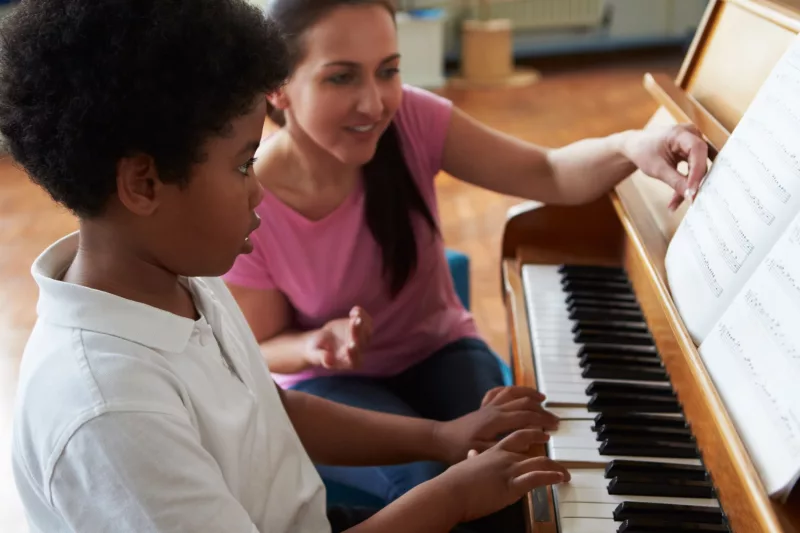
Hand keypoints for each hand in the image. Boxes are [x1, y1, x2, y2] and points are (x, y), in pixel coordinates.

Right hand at [306, 306, 372, 369]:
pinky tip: (354, 310)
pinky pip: (366, 322)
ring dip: (363, 322)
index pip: (354, 361)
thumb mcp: (315, 354)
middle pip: (361, 343)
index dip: (353, 354)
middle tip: (353, 322)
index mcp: (347, 362)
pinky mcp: (360, 328)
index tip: (349, 347)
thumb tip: (327, 359)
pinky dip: (362, 315)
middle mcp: (357, 352)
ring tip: (356, 314)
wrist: (321, 341)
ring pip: (367, 332)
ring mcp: (360, 340)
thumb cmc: (316, 350)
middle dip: (357, 332)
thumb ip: (321, 357)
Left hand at [432, 386, 559, 464]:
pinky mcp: (483, 407)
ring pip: (513, 392)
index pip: (526, 416)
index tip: (554, 428)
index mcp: (497, 420)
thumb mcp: (483, 452)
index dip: (542, 421)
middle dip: (541, 409)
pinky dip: (510, 390)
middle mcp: (494, 409)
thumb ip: (504, 448)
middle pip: (524, 402)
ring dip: (529, 393)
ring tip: (542, 398)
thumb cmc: (459, 449)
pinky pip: (499, 392)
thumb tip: (526, 445)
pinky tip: (516, 393)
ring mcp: (488, 406)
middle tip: (554, 419)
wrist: (440, 439)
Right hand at [440, 429, 569, 522]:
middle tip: (559, 451)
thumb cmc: (454, 482)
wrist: (449, 492)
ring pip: (538, 462)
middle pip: (531, 445)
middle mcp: (503, 457)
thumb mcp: (464, 465)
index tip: (542, 435)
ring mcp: (508, 470)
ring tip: (566, 472)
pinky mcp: (510, 486)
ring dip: (556, 467)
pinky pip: (536, 478)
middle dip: (547, 446)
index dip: (531, 434)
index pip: (516, 437)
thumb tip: (472, 455)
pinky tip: (560, 479)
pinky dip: (551, 477)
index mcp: (492, 452)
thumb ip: (472, 459)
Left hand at [622, 123, 708, 210]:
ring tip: (674, 203)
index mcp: (681, 133)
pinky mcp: (693, 153)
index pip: (697, 150)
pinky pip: (694, 170)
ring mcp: (694, 143)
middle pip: (701, 160)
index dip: (697, 171)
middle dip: (693, 182)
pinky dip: (685, 184)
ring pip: (698, 168)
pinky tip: (676, 200)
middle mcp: (692, 135)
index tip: (693, 190)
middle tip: (689, 201)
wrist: (636, 146)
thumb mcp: (656, 168)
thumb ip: (675, 180)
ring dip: (688, 187)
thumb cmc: (643, 152)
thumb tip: (691, 195)